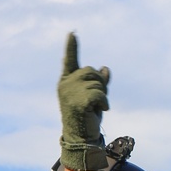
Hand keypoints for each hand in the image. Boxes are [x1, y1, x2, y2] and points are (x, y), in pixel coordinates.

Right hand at [57, 33, 109, 169]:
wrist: (81, 138)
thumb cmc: (87, 116)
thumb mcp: (94, 96)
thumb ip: (98, 82)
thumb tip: (105, 68)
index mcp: (66, 81)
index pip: (69, 60)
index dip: (72, 47)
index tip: (72, 33)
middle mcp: (65, 84)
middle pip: (91, 71)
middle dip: (100, 84)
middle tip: (97, 101)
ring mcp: (69, 92)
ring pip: (97, 83)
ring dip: (103, 95)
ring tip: (95, 108)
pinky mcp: (78, 101)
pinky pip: (100, 93)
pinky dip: (104, 102)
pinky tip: (99, 111)